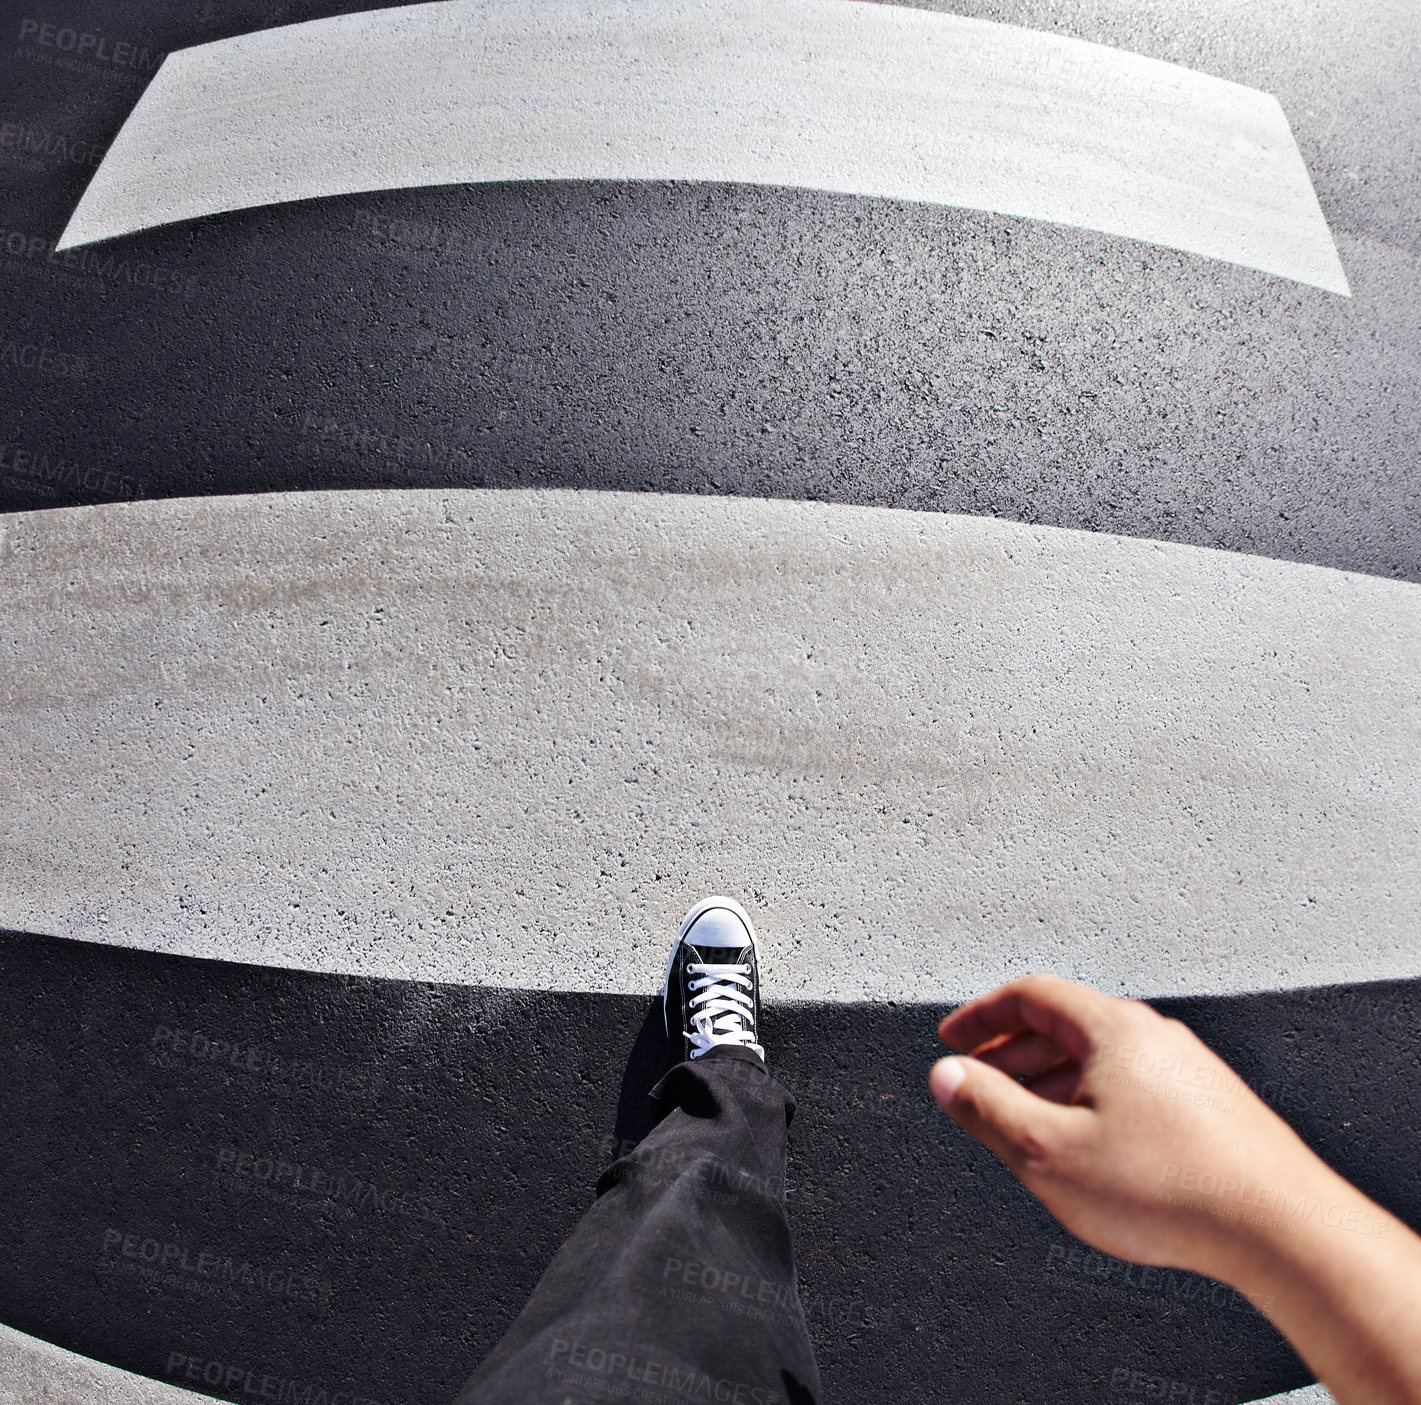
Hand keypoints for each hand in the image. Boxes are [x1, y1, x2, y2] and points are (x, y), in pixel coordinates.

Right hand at [929, 973, 1325, 1281]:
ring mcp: (1185, 1070)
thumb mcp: (1049, 1151)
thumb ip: (988, 1108)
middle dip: (1010, 1053)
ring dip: (1048, 1081)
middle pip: (1063, 1025)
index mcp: (1112, 1029)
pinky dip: (1088, 1100)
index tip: (952, 1038)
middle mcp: (1152, 1037)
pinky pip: (1129, 1085)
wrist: (1280, 1229)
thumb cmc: (1172, 1188)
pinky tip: (1084, 1147)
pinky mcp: (1207, 1107)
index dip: (980, 1016)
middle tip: (976, 1080)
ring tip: (1022, 1120)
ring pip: (1098, 1060)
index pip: (1029, 995)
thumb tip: (946, 1077)